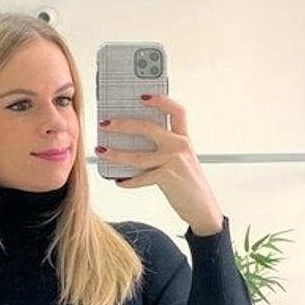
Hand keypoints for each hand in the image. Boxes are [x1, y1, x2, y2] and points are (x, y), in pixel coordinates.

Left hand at [95, 95, 223, 233]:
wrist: (203, 208)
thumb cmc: (188, 185)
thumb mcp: (180, 161)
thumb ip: (163, 150)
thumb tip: (132, 146)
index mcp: (183, 138)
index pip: (176, 111)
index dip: (160, 100)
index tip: (141, 96)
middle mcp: (180, 145)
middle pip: (148, 127)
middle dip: (123, 124)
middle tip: (105, 123)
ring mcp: (175, 161)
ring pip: (138, 155)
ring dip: (116, 153)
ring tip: (101, 151)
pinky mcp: (169, 177)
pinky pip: (141, 178)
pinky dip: (127, 181)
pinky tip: (118, 182)